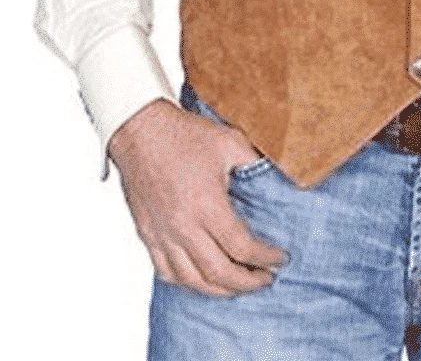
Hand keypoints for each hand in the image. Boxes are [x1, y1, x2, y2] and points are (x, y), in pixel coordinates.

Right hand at [107, 98, 288, 296]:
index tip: (280, 258)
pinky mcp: (148, 234)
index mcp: (207, 204)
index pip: (241, 247)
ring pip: (192, 280)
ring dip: (219, 290)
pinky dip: (188, 283)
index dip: (265, 258)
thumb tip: (280, 175)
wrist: (140, 130)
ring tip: (239, 286)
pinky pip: (166, 272)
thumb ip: (255, 163)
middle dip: (247, 283)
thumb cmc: (184, 134)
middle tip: (265, 279)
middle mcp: (183, 226)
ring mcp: (162, 234)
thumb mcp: (229, 142)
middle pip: (219, 273)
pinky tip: (203, 280)